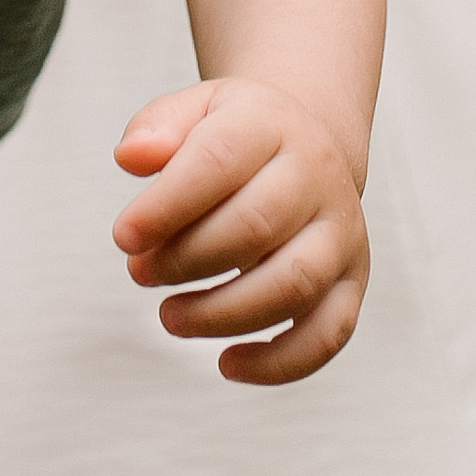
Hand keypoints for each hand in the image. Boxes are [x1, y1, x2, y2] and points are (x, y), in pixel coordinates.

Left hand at [111, 76, 369, 384]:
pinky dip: (279, 363)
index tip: (124, 236)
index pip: (219, 161)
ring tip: (170, 316)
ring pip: (294, 284)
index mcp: (271, 125)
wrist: (308, 146)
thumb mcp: (196, 111)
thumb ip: (157, 127)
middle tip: (140, 273)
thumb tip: (131, 157)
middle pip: (256, 226)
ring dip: (223, 314)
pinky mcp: (352, 283)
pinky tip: (227, 364)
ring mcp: (342, 233)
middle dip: (186, 260)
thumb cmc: (237, 137)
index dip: (167, 204)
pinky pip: (329, 334)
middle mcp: (318, 177)